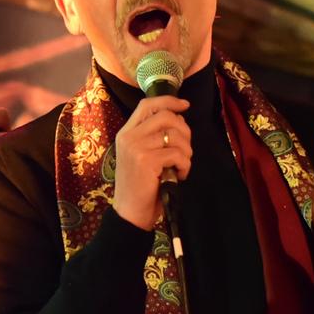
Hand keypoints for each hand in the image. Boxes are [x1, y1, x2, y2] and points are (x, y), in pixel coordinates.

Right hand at [109, 95, 190, 231]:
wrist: (130, 213)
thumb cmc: (140, 187)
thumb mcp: (141, 156)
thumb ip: (153, 137)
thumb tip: (178, 119)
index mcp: (126, 133)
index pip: (147, 104)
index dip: (169, 101)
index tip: (185, 105)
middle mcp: (129, 136)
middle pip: (166, 116)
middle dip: (184, 130)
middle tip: (186, 149)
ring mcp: (136, 147)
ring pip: (175, 135)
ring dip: (186, 152)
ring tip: (181, 166)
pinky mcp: (147, 160)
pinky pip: (177, 153)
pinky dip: (185, 165)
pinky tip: (179, 175)